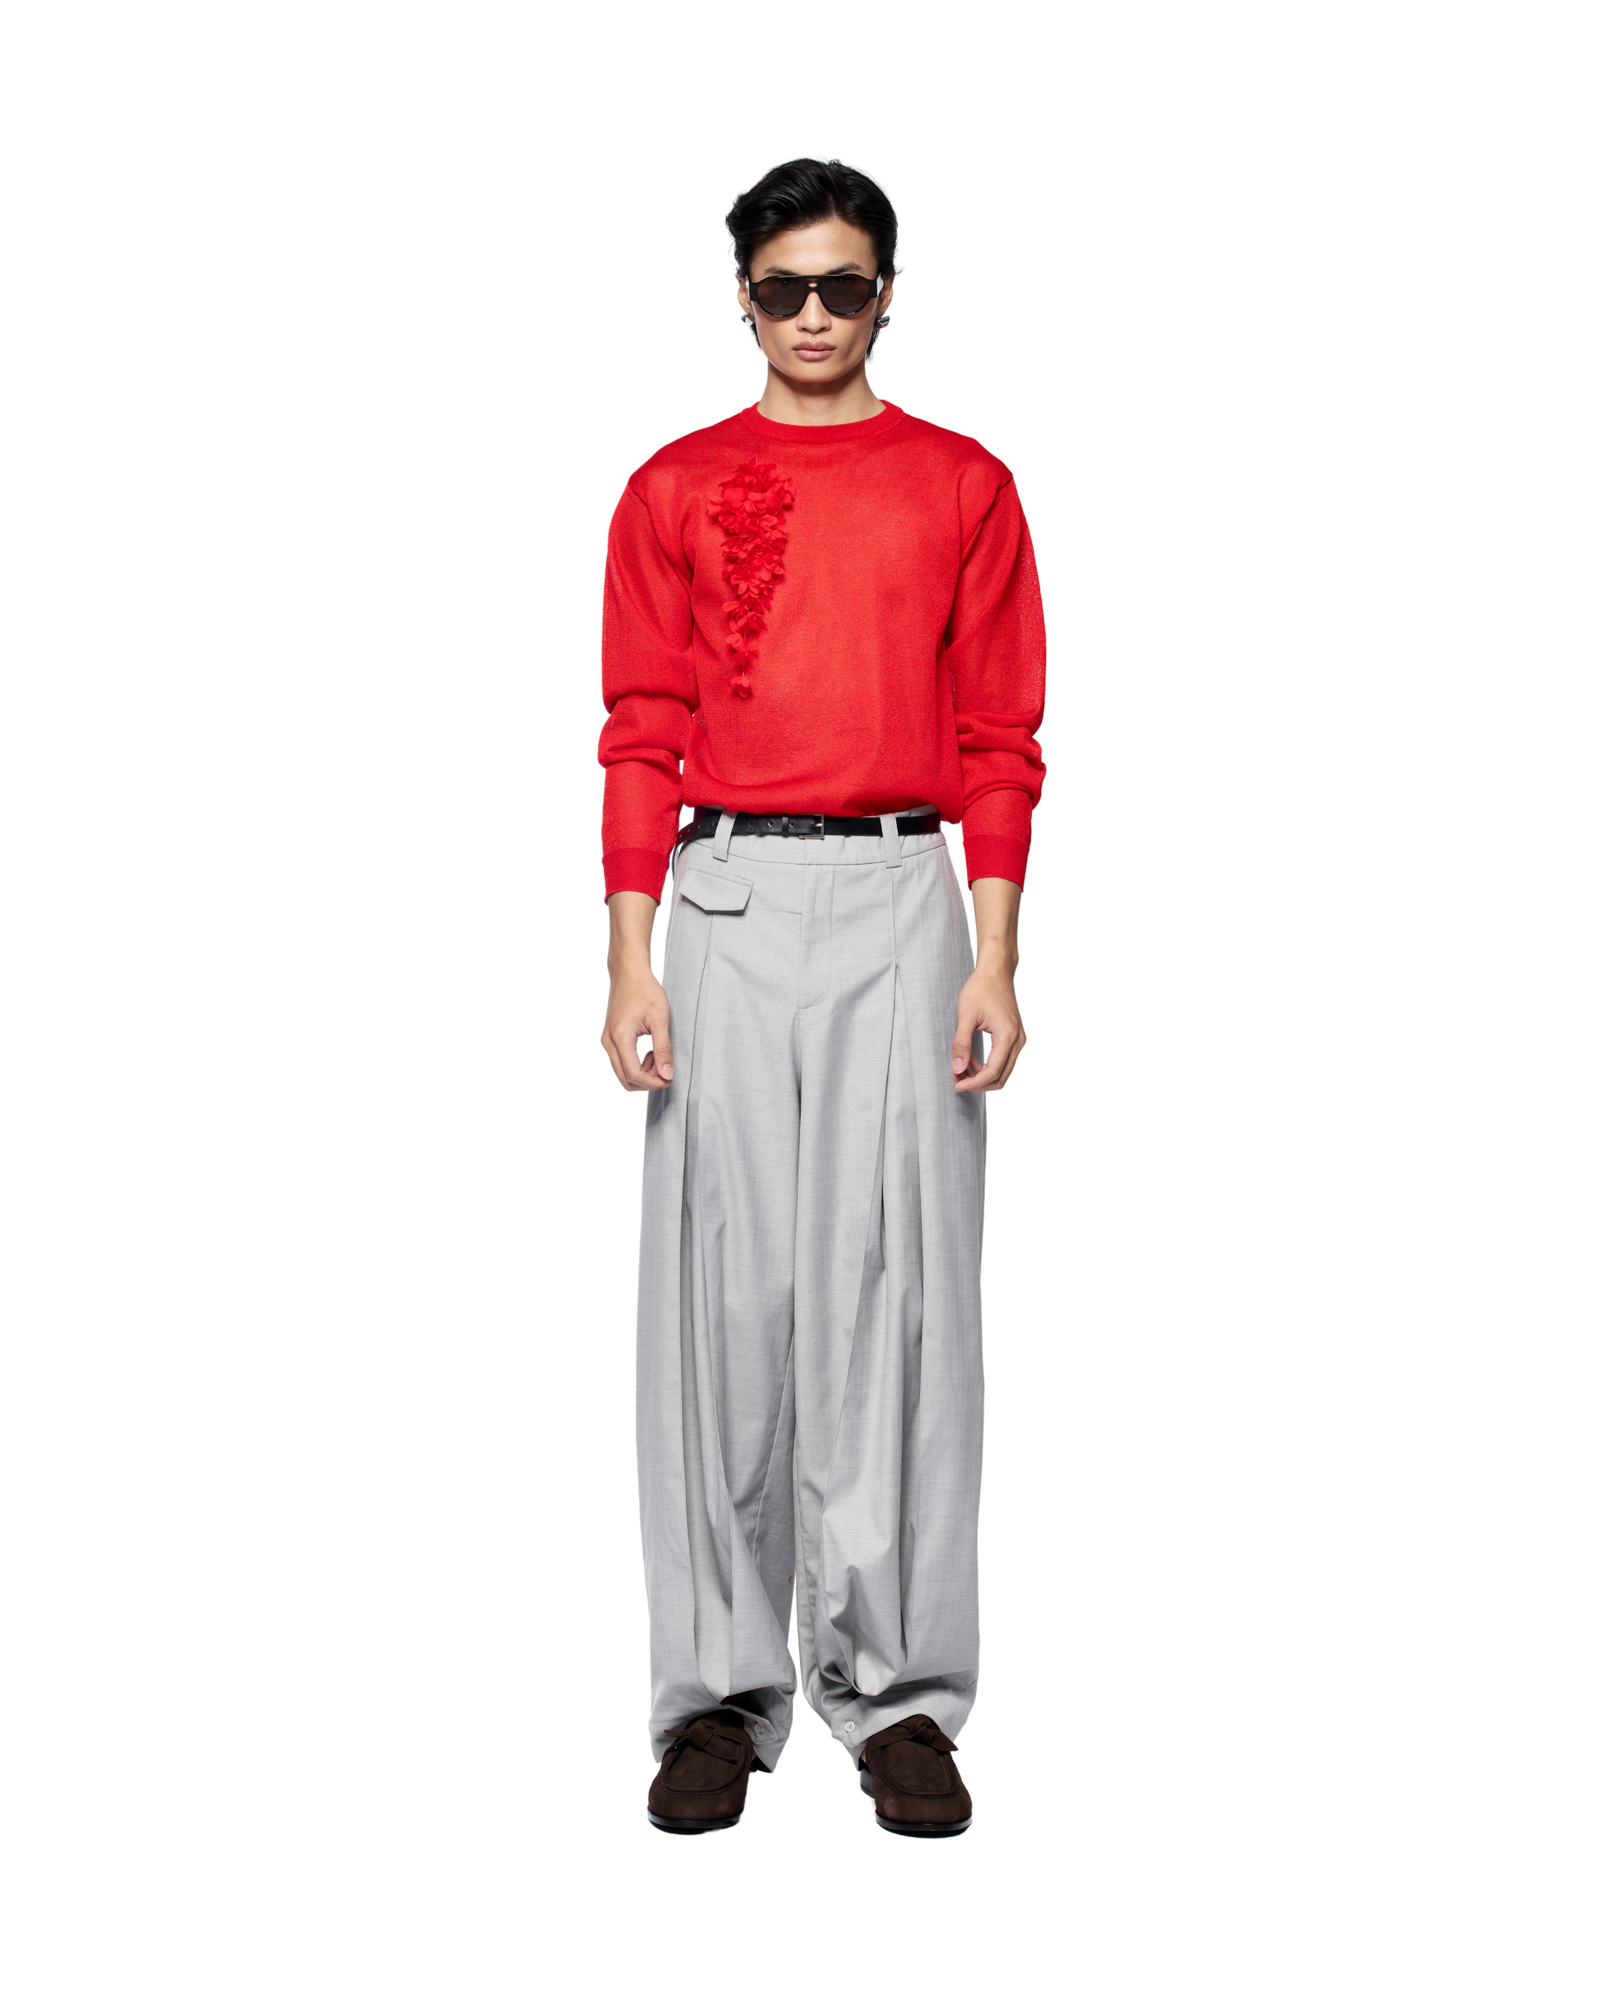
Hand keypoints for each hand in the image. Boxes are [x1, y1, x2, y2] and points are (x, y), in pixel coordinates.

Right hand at [601, 889, 673, 1090]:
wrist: (629, 972)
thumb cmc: (645, 990)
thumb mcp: (660, 1019)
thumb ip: (663, 1049)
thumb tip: (667, 1075)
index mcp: (620, 1037)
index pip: (634, 1074)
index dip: (654, 1082)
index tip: (670, 1078)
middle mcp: (608, 1042)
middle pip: (625, 1079)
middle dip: (648, 1081)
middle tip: (666, 1070)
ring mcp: (606, 1041)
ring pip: (622, 1073)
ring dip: (642, 1073)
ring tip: (658, 1057)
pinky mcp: (609, 1039)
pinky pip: (621, 1062)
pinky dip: (636, 1065)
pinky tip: (650, 1052)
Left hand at [952, 874, 1025, 1091]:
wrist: (996, 971)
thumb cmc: (981, 988)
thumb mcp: (965, 1016)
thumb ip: (961, 1044)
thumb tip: (957, 1069)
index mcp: (1007, 1035)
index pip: (993, 1072)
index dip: (974, 1083)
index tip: (956, 1084)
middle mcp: (1018, 1040)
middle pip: (1001, 1077)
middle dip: (978, 1083)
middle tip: (956, 1079)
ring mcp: (1018, 1039)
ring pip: (1003, 1071)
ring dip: (982, 1076)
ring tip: (960, 1069)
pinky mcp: (1014, 1036)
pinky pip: (1003, 1060)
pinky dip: (987, 1066)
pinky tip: (970, 1059)